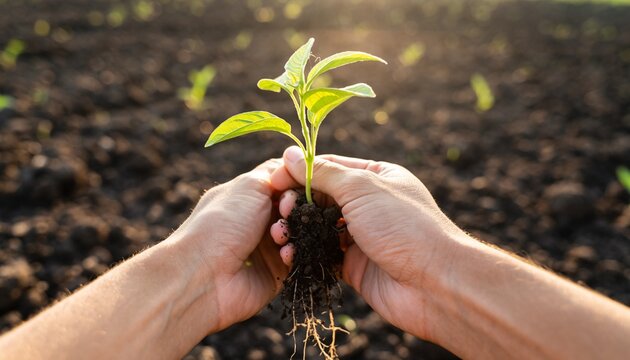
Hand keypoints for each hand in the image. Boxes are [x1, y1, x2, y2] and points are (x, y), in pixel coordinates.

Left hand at [166, 159, 288, 331]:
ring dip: (293, 232)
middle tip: (287, 212)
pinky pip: (295, 261)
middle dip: (295, 210)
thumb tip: (295, 165)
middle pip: (293, 210)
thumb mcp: (249, 185)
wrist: (203, 274)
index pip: (283, 186)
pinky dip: (293, 255)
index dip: (293, 186)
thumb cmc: (222, 223)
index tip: (292, 190)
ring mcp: (265, 250)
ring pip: (297, 235)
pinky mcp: (274, 275)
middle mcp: (256, 223)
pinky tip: (284, 255)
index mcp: (246, 199)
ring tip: (279, 237)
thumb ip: (276, 172)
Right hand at [269, 147, 470, 339]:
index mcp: (376, 176)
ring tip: (279, 234)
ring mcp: (361, 235)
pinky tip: (288, 254)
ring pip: (319, 228)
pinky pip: (322, 254)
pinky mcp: (354, 265)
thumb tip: (289, 155)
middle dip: (297, 203)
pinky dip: (305, 253)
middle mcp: (368, 204)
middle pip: (321, 197)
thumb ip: (323, 173)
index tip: (272, 180)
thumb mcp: (361, 189)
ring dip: (298, 230)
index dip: (299, 172)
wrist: (434, 283)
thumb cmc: (402, 225)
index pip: (330, 167)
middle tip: (277, 211)